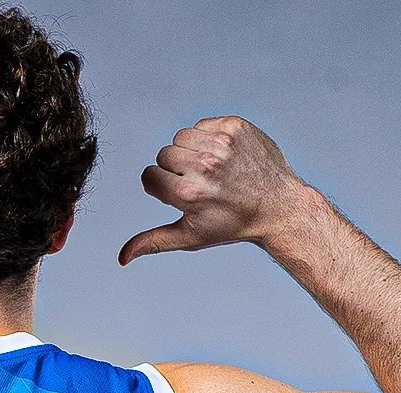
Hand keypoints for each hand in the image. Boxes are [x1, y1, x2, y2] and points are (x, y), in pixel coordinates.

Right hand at [118, 115, 309, 262]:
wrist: (277, 206)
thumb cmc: (231, 224)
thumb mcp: (190, 237)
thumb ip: (153, 242)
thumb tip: (123, 258)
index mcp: (188, 193)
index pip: (149, 177)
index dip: (162, 188)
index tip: (183, 196)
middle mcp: (204, 165)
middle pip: (164, 155)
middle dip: (176, 169)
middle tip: (201, 185)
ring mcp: (221, 143)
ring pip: (181, 137)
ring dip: (190, 152)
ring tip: (212, 170)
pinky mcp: (234, 126)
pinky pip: (202, 125)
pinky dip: (208, 138)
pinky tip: (223, 157)